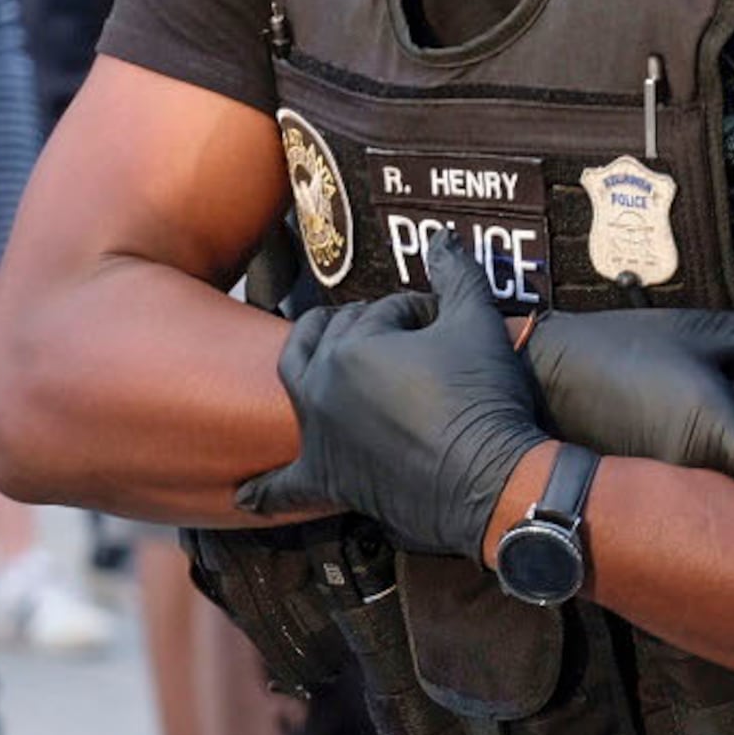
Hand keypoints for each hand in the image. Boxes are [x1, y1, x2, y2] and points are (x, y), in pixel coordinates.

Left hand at [238, 237, 551, 555]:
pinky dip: (265, 491)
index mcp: (352, 346)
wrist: (491, 481)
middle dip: (364, 329)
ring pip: (295, 383)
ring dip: (304, 364)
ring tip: (319, 356)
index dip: (417, 313)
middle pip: (334, 338)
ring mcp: (319, 433)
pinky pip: (285, 486)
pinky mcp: (329, 478)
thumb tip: (442, 240)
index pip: (383, 312)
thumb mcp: (477, 325)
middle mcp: (322, 385)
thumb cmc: (483, 401)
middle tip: (400, 338)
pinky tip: (242, 494)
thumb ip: (457, 275)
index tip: (445, 325)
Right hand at [522, 308, 733, 487]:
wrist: (546, 376)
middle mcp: (695, 475)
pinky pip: (701, 489)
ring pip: (731, 492)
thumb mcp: (695, 331)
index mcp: (713, 435)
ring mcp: (672, 490)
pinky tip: (721, 444)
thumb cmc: (625, 347)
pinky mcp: (653, 491)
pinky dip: (717, 473)